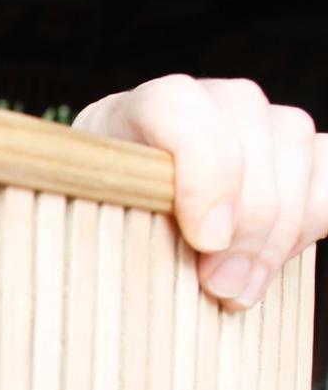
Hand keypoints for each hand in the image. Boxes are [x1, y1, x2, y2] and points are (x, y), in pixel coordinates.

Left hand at [73, 76, 327, 308]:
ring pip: (294, 148)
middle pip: (249, 134)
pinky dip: (313, 216)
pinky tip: (286, 256)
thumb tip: (154, 260)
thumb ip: (107, 228)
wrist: (125, 214)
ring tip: (241, 288)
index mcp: (138, 110)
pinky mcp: (292, 151)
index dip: (202, 170)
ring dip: (279, 230)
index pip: (176, 106)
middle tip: (221, 287)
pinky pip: (326, 172)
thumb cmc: (102, 221)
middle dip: (245, 224)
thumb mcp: (87, 220)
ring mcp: (255, 120)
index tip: (206, 240)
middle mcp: (204, 100)